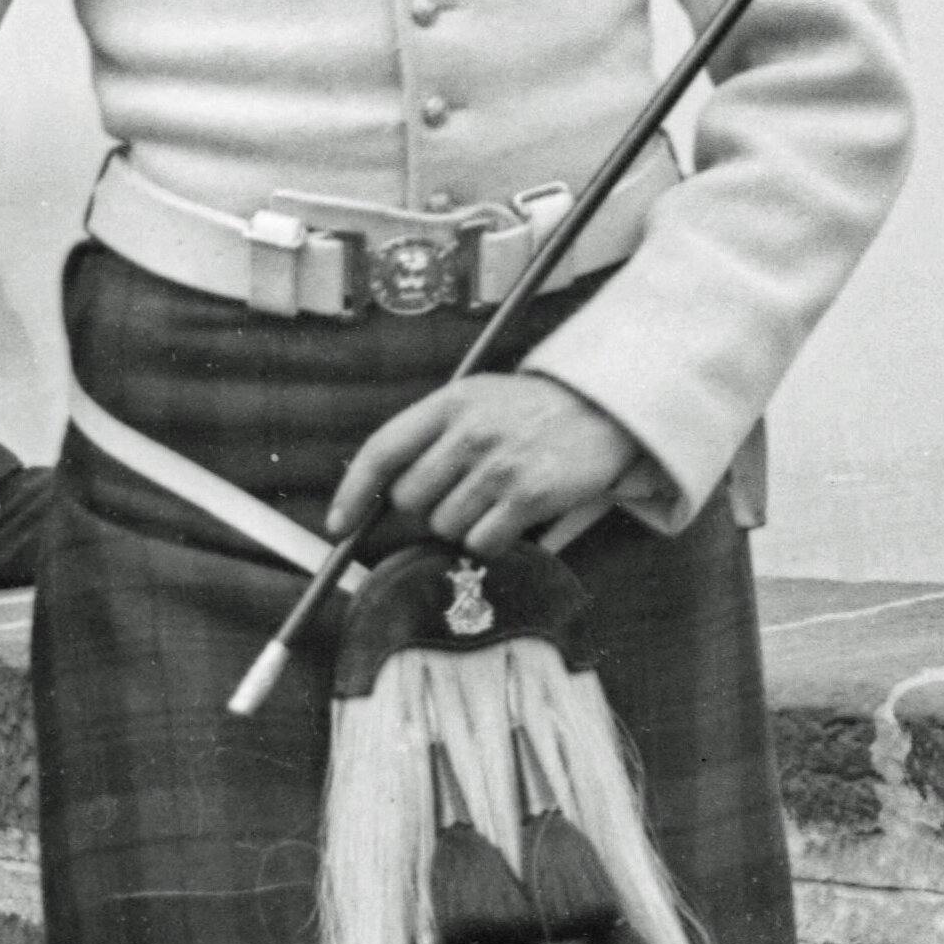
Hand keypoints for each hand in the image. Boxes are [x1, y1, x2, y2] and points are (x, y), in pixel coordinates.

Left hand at [326, 368, 657, 558]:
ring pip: (445, 527)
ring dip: (465, 524)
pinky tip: (514, 514)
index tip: (338, 523)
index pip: (382, 450)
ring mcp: (500, 464)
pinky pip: (482, 542)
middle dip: (428, 508)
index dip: (353, 491)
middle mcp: (470, 431)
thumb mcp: (475, 401)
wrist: (604, 408)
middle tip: (463, 492)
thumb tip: (381, 494)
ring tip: (496, 497)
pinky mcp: (529, 494)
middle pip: (410, 501)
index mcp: (449, 402)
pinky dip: (493, 540)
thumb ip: (430, 436)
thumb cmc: (530, 411)